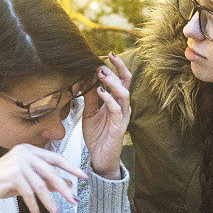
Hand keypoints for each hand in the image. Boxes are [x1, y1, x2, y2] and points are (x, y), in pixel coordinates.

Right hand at [0, 144, 87, 212]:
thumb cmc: (2, 183)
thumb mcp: (28, 181)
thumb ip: (47, 180)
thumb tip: (68, 184)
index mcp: (29, 149)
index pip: (55, 157)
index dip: (71, 167)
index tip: (84, 176)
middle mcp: (24, 152)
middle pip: (51, 172)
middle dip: (64, 189)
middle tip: (74, 200)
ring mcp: (18, 162)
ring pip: (41, 185)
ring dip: (50, 202)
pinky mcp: (12, 174)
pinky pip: (29, 193)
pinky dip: (35, 206)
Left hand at [82, 53, 131, 178]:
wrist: (100, 159)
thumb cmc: (97, 137)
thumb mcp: (89, 114)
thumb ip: (90, 98)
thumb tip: (85, 81)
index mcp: (116, 102)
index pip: (121, 79)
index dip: (117, 66)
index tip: (109, 53)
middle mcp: (122, 107)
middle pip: (127, 82)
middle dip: (119, 69)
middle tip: (107, 59)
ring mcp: (122, 116)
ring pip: (124, 94)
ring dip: (113, 82)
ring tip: (102, 73)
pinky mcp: (119, 127)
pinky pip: (117, 109)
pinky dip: (109, 99)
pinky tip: (100, 92)